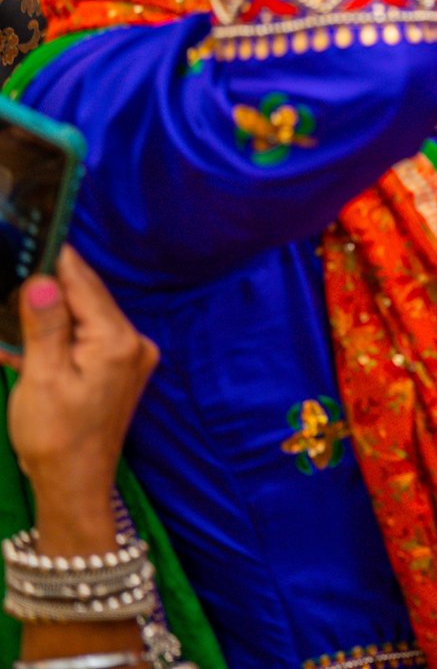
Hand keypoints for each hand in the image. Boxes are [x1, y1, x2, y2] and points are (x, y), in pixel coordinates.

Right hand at [9, 250, 157, 540]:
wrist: (74, 484)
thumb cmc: (55, 436)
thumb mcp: (42, 377)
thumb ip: (45, 326)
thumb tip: (42, 281)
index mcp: (118, 340)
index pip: (86, 286)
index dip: (58, 262)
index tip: (38, 235)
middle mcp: (134, 342)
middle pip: (89, 299)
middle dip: (52, 287)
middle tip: (20, 265)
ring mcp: (132, 357)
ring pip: (87, 318)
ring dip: (54, 313)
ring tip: (19, 300)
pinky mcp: (121, 369)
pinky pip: (89, 338)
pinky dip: (62, 335)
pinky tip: (32, 335)